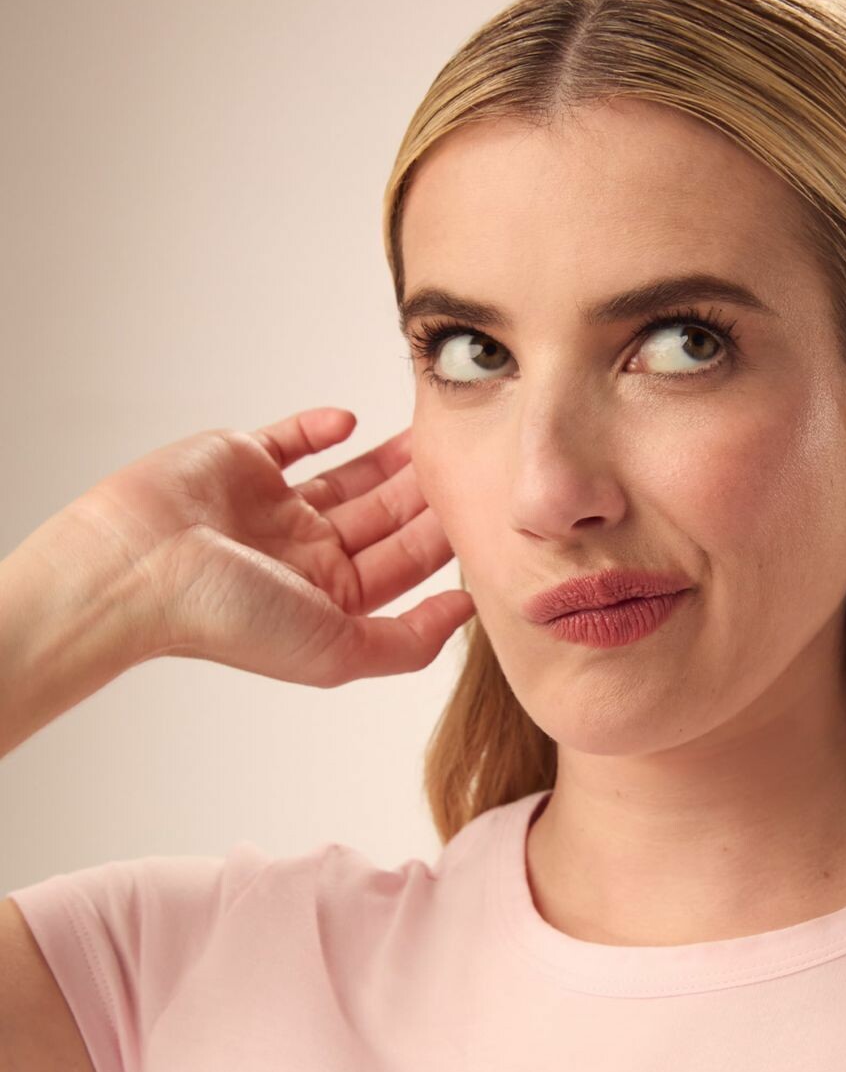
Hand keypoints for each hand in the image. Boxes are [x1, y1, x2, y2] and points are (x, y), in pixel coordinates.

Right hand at [65, 406, 474, 686]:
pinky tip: (350, 420)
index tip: (482, 505)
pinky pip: (287, 440)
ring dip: (387, 459)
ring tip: (429, 432)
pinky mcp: (237, 461)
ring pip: (347, 477)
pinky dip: (318, 427)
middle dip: (424, 492)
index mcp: (327, 600)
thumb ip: (408, 640)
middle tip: (469, 456)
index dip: (443, 535)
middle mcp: (302, 555)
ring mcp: (270, 507)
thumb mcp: (337, 651)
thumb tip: (468, 612)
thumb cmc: (227, 619)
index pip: (403, 563)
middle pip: (383, 518)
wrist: (137, 570)